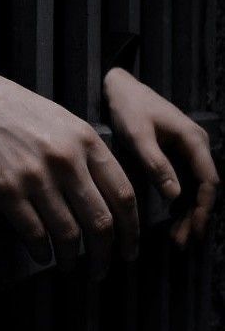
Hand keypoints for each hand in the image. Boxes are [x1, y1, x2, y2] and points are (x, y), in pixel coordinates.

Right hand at [0, 58, 138, 278]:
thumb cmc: (14, 107)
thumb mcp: (60, 119)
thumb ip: (85, 152)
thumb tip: (102, 194)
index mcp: (85, 140)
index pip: (123, 196)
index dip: (131, 231)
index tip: (128, 250)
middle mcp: (66, 160)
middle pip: (100, 222)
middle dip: (105, 255)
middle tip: (102, 271)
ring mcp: (35, 176)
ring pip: (68, 234)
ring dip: (73, 259)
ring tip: (70, 267)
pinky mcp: (5, 189)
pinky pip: (33, 233)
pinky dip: (42, 252)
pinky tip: (42, 256)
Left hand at [103, 67, 219, 246]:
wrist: (121, 88)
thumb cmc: (129, 109)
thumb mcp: (139, 136)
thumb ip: (156, 163)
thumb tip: (175, 195)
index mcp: (193, 141)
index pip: (208, 181)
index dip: (203, 208)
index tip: (194, 230)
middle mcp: (196, 147)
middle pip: (204, 188)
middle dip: (197, 216)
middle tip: (183, 242)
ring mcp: (186, 150)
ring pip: (194, 188)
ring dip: (188, 212)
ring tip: (178, 238)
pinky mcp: (174, 154)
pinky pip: (184, 182)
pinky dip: (180, 202)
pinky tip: (172, 219)